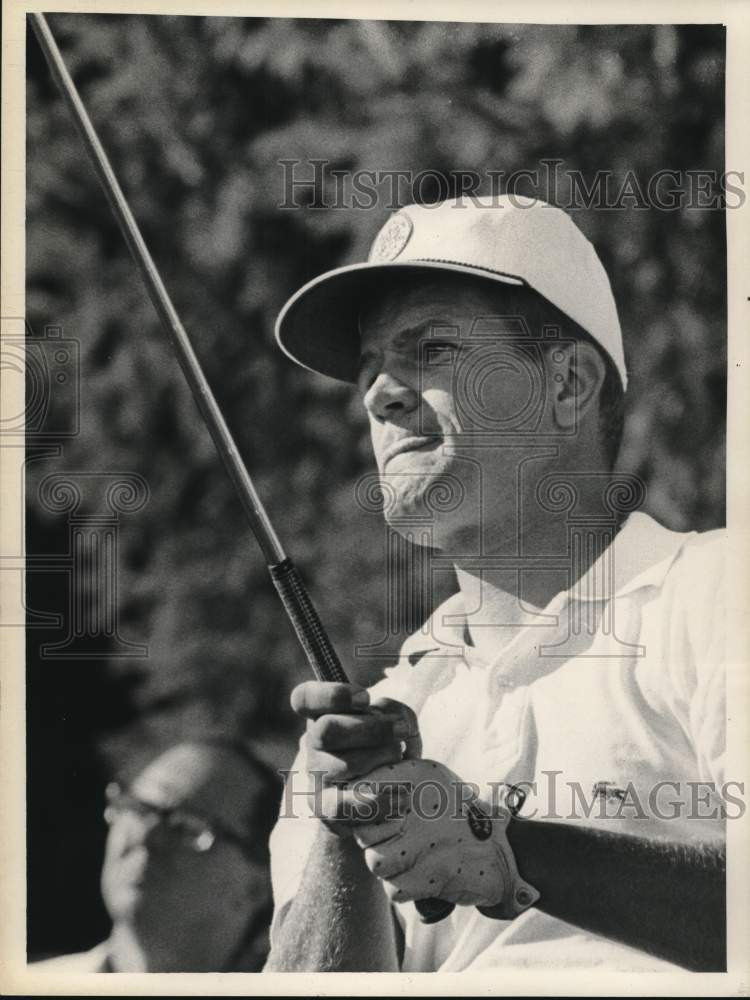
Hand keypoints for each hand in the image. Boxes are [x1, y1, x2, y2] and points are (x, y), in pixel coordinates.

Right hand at [290, 681, 420, 834]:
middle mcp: (313, 742)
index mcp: (323, 714)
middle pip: (327, 729)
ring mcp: (315, 775)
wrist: (381, 797)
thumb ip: (395, 712)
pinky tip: (402, 795)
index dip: (332, 695)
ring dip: (382, 760)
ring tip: (400, 761)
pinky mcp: (324, 807)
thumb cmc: (386, 750)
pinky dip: (380, 800)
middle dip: (372, 729)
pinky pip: (344, 805)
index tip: (366, 698)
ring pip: (345, 764)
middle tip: (401, 730)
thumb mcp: (394, 722)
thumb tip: (395, 720)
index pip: (305, 698)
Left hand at [352, 759, 538, 916]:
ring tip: (409, 856)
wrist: (500, 847)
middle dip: (374, 839)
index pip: (358, 791)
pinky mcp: (428, 877)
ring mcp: (420, 843)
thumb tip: (352, 789)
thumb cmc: (458, 810)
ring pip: (374, 861)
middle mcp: (413, 805)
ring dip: (388, 864)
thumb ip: (389, 778)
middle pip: (363, 830)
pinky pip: (393, 889)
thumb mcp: (427, 777)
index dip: (361, 809)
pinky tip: (422, 872)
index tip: (375, 817)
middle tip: (397, 838)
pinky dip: (404, 887)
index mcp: (411, 775)